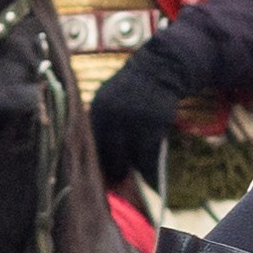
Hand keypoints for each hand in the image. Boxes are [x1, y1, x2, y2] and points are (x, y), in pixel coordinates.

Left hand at [88, 49, 184, 188]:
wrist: (159, 69)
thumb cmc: (132, 90)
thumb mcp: (109, 99)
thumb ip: (103, 124)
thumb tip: (100, 157)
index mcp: (97, 108)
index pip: (92, 144)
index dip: (96, 163)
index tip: (101, 177)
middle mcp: (112, 114)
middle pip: (109, 154)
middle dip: (114, 171)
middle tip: (118, 183)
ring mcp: (134, 119)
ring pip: (131, 158)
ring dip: (133, 173)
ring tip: (136, 183)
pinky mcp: (154, 125)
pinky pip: (150, 157)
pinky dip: (150, 171)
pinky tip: (152, 180)